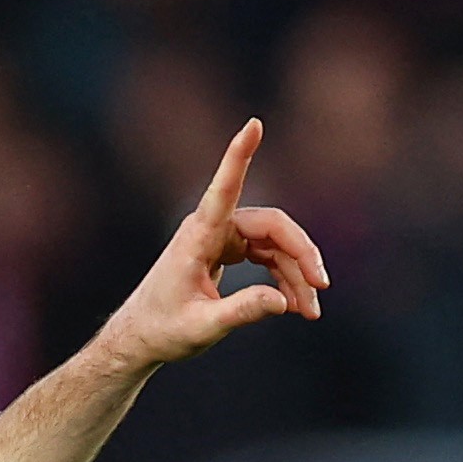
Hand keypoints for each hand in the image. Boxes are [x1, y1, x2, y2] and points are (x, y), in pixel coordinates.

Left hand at [96, 119, 327, 369]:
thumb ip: (241, 313)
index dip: (239, 156)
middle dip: (302, 256)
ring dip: (298, 274)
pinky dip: (286, 278)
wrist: (141, 337)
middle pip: (273, 227)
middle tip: (321, 290)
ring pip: (276, 243)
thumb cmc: (163, 330)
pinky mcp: (229, 249)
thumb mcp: (202, 328)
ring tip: (311, 311)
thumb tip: (285, 302)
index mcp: (198, 237)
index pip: (223, 190)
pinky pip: (269, 255)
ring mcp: (222, 236)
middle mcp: (211, 228)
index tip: (253, 124)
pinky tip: (297, 305)